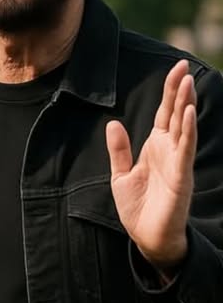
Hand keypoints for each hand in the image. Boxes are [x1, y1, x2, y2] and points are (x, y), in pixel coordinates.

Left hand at [105, 60, 196, 270]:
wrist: (146, 238)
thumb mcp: (121, 174)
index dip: (169, 91)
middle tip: (183, 65)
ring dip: (185, 104)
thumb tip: (114, 122)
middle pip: (176, 113)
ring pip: (183, 127)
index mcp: (155, 147)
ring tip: (187, 81)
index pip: (165, 113)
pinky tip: (188, 113)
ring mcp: (177, 162)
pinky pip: (185, 149)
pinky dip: (187, 131)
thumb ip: (119, 149)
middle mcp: (169, 150)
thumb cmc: (138, 208)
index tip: (176, 68)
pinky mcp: (181, 177)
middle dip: (179, 90)